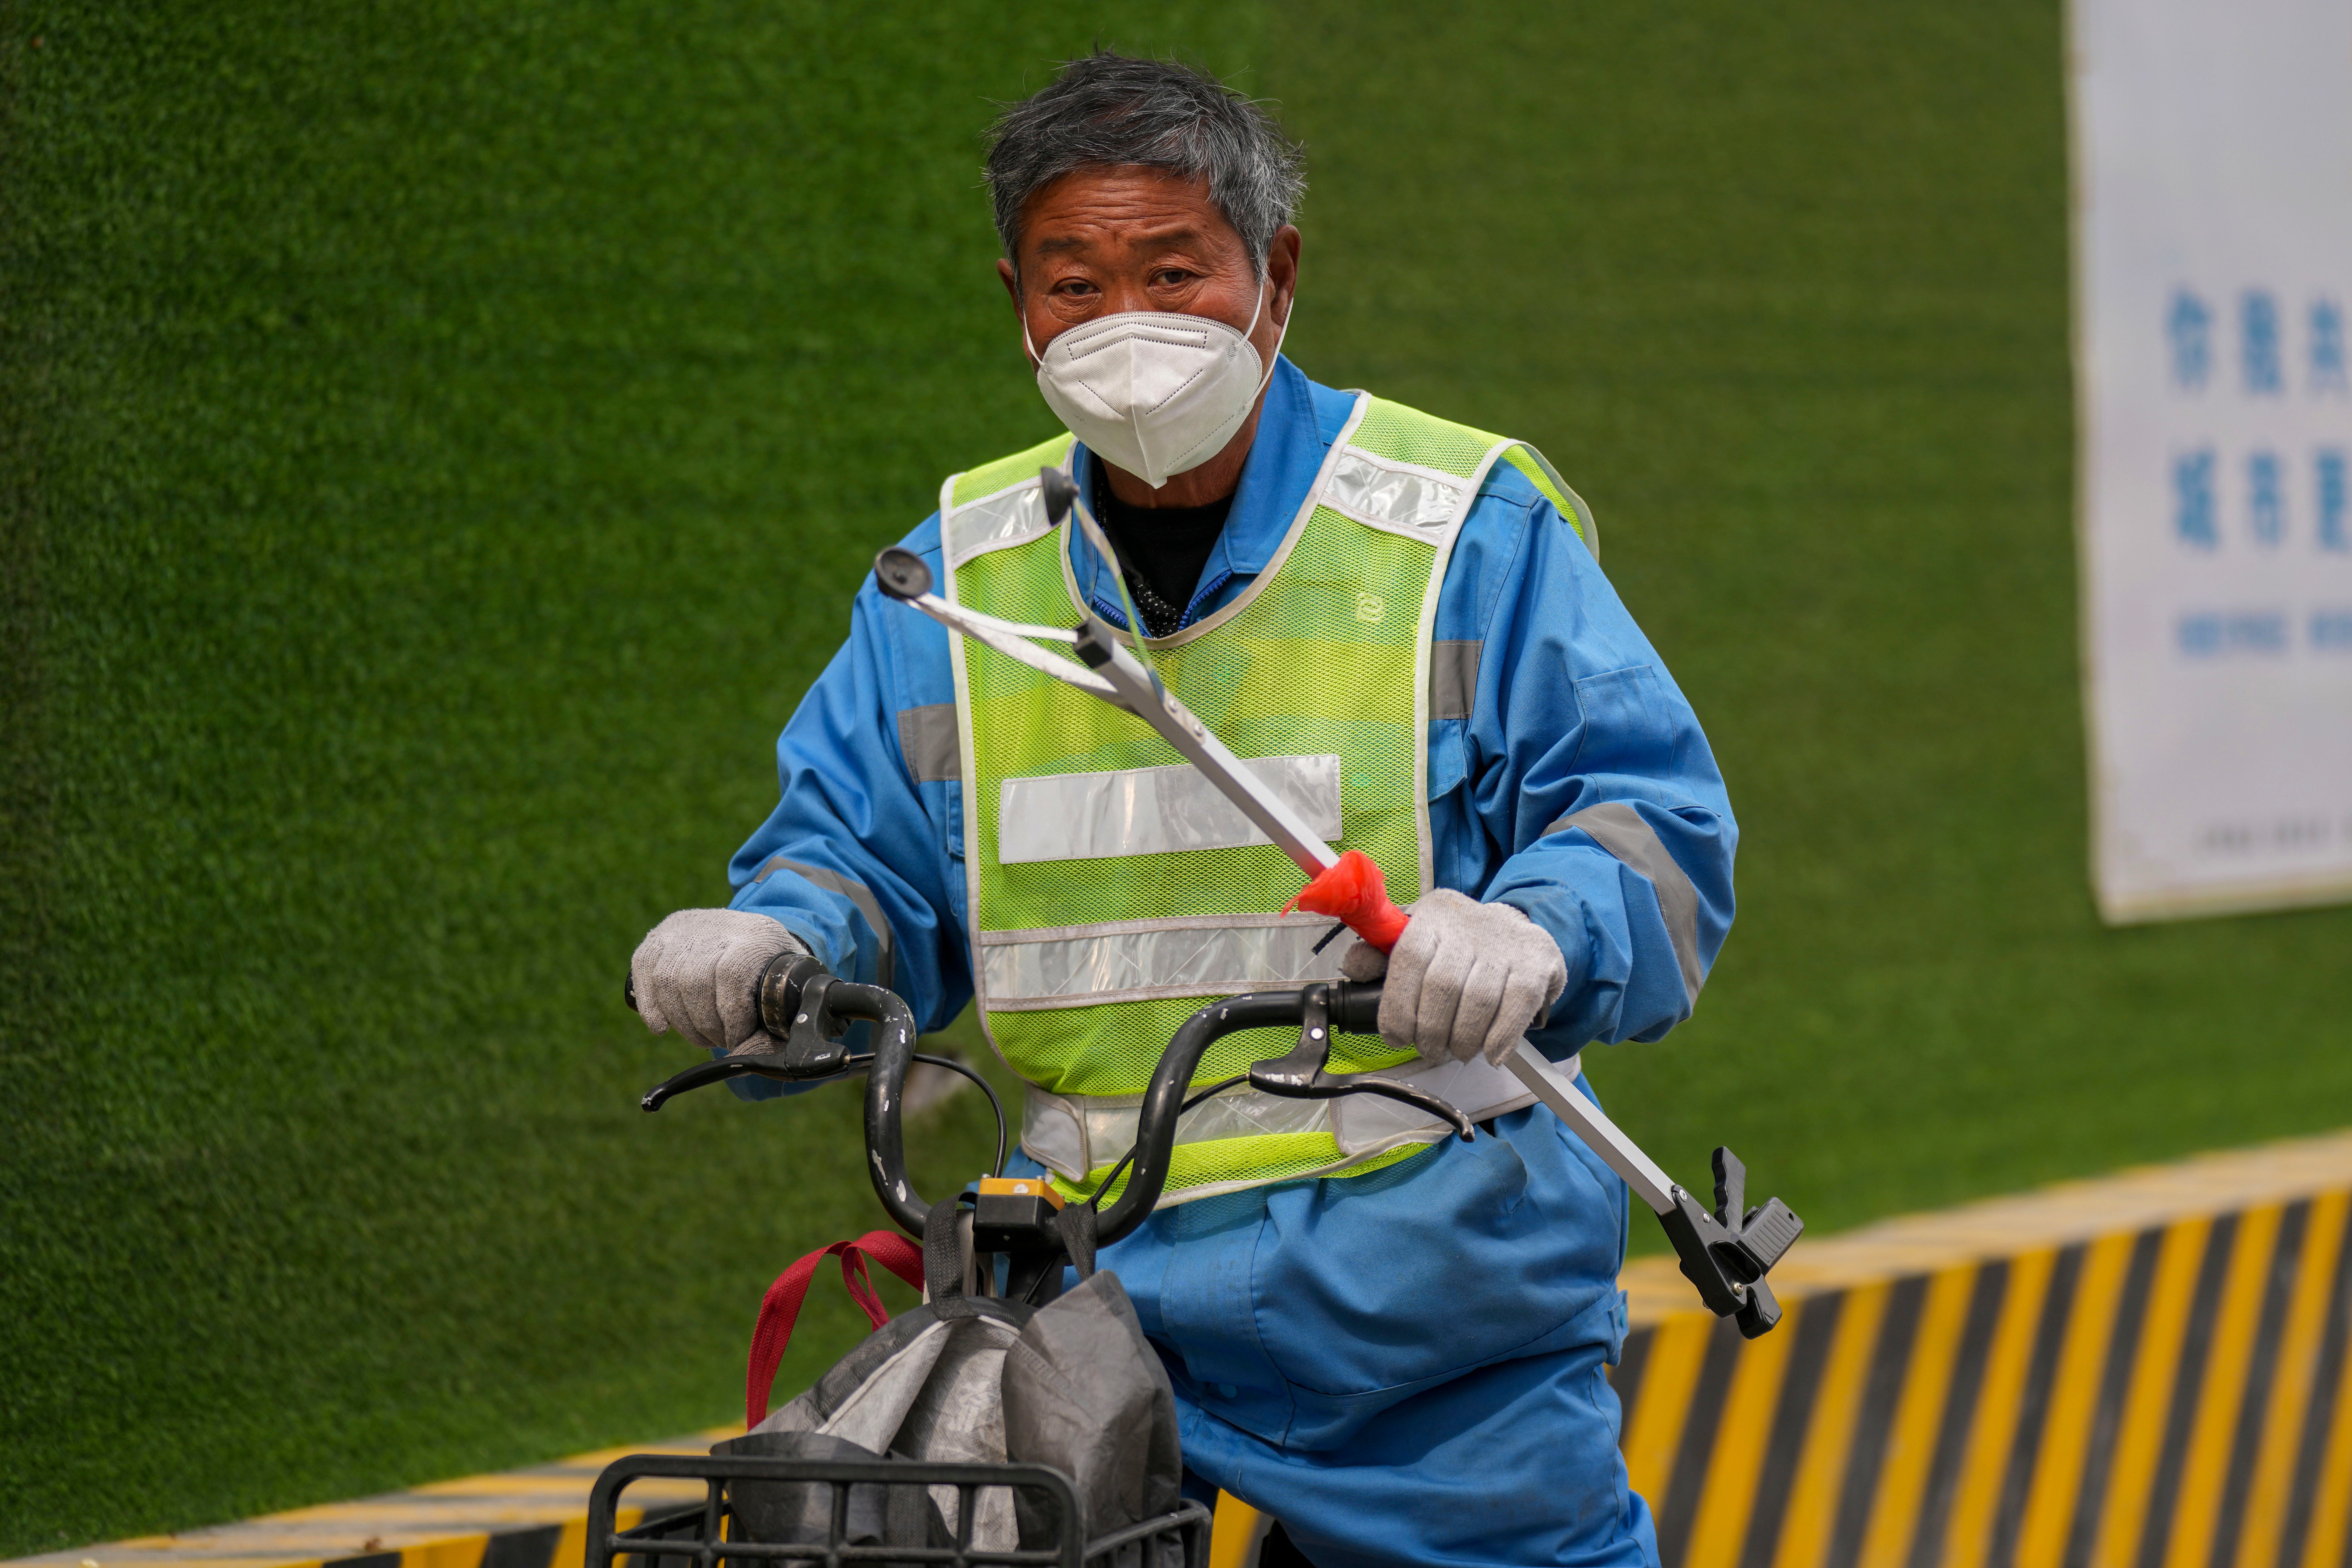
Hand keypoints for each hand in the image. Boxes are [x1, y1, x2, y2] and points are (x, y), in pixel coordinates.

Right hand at [630, 909, 806, 1052]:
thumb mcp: (785, 1001)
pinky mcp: (662, 933)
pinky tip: (661, 1027)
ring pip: (667, 978)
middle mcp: (719, 925)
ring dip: (681, 1020)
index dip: (730, 1016)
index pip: (732, 974)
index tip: (737, 1041)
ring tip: (701, 1036)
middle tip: (718, 1042)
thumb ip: (771, 1035)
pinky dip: (649, 1003)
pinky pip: (644, 967)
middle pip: (695, 980)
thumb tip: (745, 1058)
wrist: (756, 941)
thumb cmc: (772, 981)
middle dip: (705, 1024)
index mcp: (758, 936)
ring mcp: (686, 926)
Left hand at [1340, 890, 1566, 1065]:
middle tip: (1431, 1049)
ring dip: (1464, 1040)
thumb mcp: (1414, 939)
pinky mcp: (1537, 961)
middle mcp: (1468, 922)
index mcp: (1432, 915)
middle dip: (1432, 1032)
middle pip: (1443, 987)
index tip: (1397, 1037)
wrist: (1514, 928)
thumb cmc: (1455, 945)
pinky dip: (1500, 1038)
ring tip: (1459, 1050)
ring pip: (1478, 1001)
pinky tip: (1491, 1053)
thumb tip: (1353, 969)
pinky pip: (1516, 1007)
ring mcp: (1506, 941)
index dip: (1399, 1008)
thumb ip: (1379, 956)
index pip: (1408, 960)